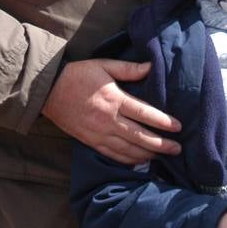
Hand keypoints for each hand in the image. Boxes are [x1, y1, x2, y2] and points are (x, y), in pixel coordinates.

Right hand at [41, 59, 181, 164]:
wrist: (48, 90)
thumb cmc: (78, 75)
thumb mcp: (104, 65)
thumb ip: (128, 69)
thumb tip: (151, 67)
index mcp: (114, 99)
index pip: (144, 113)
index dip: (163, 121)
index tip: (178, 127)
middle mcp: (108, 120)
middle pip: (140, 136)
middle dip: (161, 144)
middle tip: (177, 148)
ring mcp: (99, 133)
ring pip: (128, 149)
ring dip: (147, 154)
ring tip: (163, 156)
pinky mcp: (90, 141)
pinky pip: (112, 154)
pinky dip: (128, 160)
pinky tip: (140, 162)